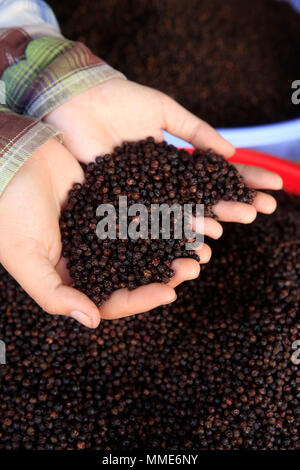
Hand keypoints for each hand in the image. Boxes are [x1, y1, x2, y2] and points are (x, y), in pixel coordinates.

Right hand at [0, 138, 211, 326]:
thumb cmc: (8, 210)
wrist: (9, 157)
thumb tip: (91, 321)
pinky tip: (183, 216)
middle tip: (193, 266)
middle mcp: (89, 257)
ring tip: (198, 243)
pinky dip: (160, 217)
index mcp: (70, 277)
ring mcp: (100, 230)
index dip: (141, 299)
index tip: (170, 293)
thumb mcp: (25, 257)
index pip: (111, 299)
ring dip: (169, 245)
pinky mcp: (109, 204)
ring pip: (143, 245)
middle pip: (134, 273)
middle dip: (164, 273)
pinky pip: (140, 214)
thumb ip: (54, 294)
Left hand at [45, 77, 282, 235]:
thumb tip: (230, 153)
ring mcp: (141, 196)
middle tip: (262, 211)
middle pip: (202, 198)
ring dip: (210, 219)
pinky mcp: (118, 203)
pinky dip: (171, 228)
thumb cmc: (119, 100)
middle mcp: (161, 185)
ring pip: (179, 213)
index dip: (243, 182)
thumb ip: (196, 131)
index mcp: (174, 164)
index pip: (215, 176)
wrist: (77, 99)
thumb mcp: (164, 110)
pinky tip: (194, 236)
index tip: (272, 188)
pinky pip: (147, 219)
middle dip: (233, 203)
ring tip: (235, 222)